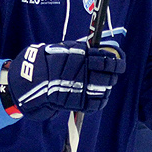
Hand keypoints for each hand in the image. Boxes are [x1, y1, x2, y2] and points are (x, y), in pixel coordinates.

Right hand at [6, 42, 124, 116]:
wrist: (33, 78)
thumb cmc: (49, 60)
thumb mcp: (66, 48)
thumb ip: (83, 50)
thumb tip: (103, 52)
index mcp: (84, 56)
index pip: (109, 60)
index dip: (117, 61)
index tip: (118, 61)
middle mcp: (85, 72)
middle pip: (110, 75)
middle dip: (112, 75)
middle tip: (110, 74)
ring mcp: (83, 88)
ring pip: (105, 89)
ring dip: (106, 87)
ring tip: (102, 85)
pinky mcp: (79, 102)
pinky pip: (98, 103)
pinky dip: (101, 100)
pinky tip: (99, 96)